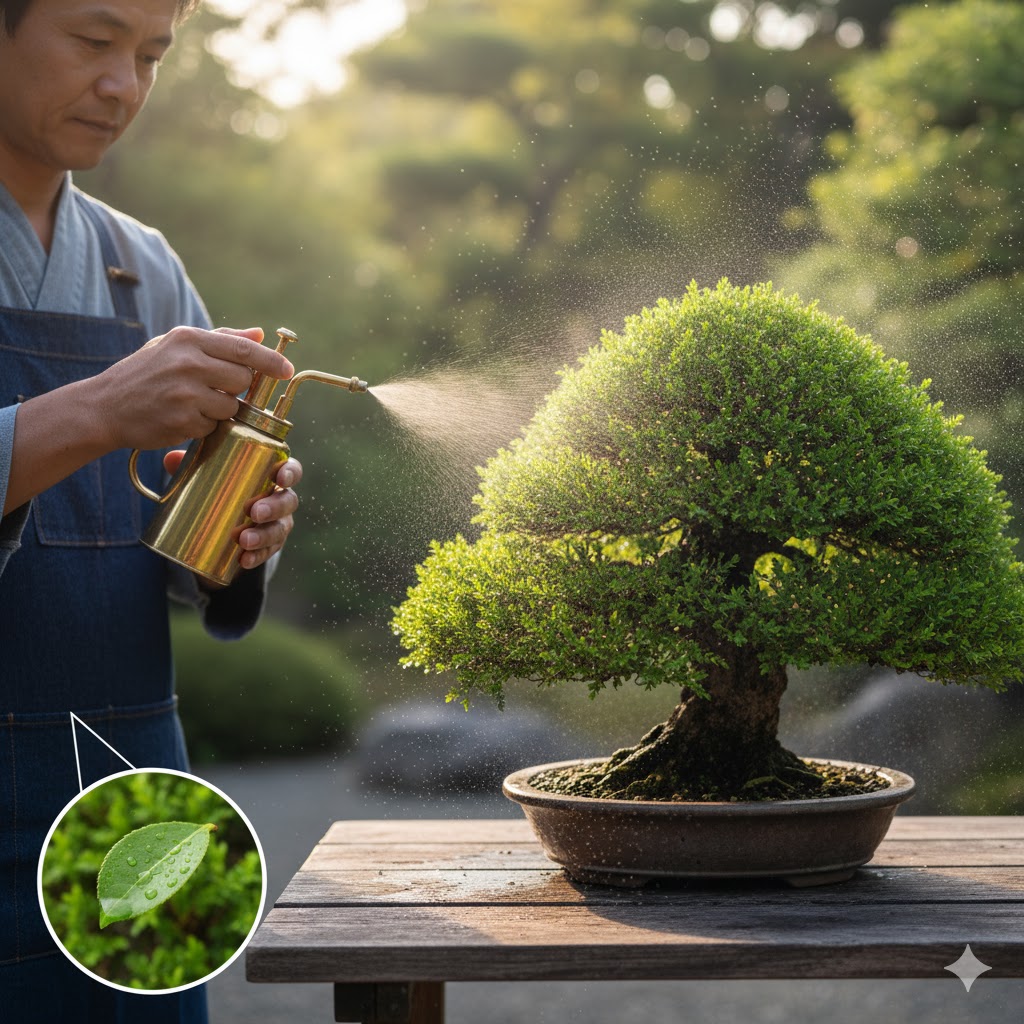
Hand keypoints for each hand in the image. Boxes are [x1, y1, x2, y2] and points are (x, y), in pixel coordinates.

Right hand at [94, 326, 293, 450]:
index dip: (271, 362)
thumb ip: (220, 339)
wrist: (104, 406)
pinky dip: (204, 425)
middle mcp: (188, 363)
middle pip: (243, 378)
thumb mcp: (175, 346)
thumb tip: (259, 335)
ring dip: (221, 409)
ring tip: (192, 403)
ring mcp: (186, 393)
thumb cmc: (145, 374)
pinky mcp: (183, 420)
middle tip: (214, 388)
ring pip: (232, 405)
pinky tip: (181, 417)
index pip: (243, 350)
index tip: (287, 370)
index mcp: (188, 339)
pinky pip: (214, 425)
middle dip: (237, 387)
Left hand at [162, 452, 301, 571]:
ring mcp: (277, 524)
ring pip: (280, 529)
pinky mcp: (269, 547)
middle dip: (274, 507)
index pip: (290, 470)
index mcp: (272, 476)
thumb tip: (170, 459)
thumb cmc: (222, 489)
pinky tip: (244, 560)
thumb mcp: (208, 476)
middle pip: (288, 502)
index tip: (279, 476)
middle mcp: (280, 500)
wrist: (223, 525)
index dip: (290, 472)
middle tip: (254, 512)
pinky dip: (257, 557)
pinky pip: (268, 553)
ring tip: (244, 540)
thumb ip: (192, 465)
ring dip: (264, 535)